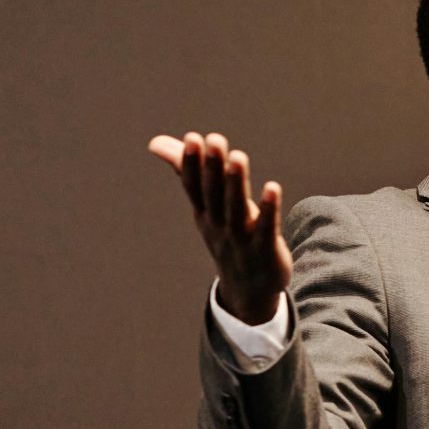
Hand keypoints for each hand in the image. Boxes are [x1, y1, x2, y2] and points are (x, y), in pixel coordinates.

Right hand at [150, 132, 291, 325]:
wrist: (248, 290)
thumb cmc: (226, 236)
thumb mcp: (204, 205)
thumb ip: (186, 170)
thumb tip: (156, 143)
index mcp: (204, 212)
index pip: (194, 186)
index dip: (192, 164)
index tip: (192, 138)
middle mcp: (219, 224)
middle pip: (214, 195)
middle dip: (213, 168)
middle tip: (214, 140)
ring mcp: (241, 238)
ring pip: (236, 209)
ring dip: (236, 183)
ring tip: (238, 157)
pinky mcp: (265, 249)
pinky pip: (266, 228)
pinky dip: (267, 209)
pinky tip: (273, 187)